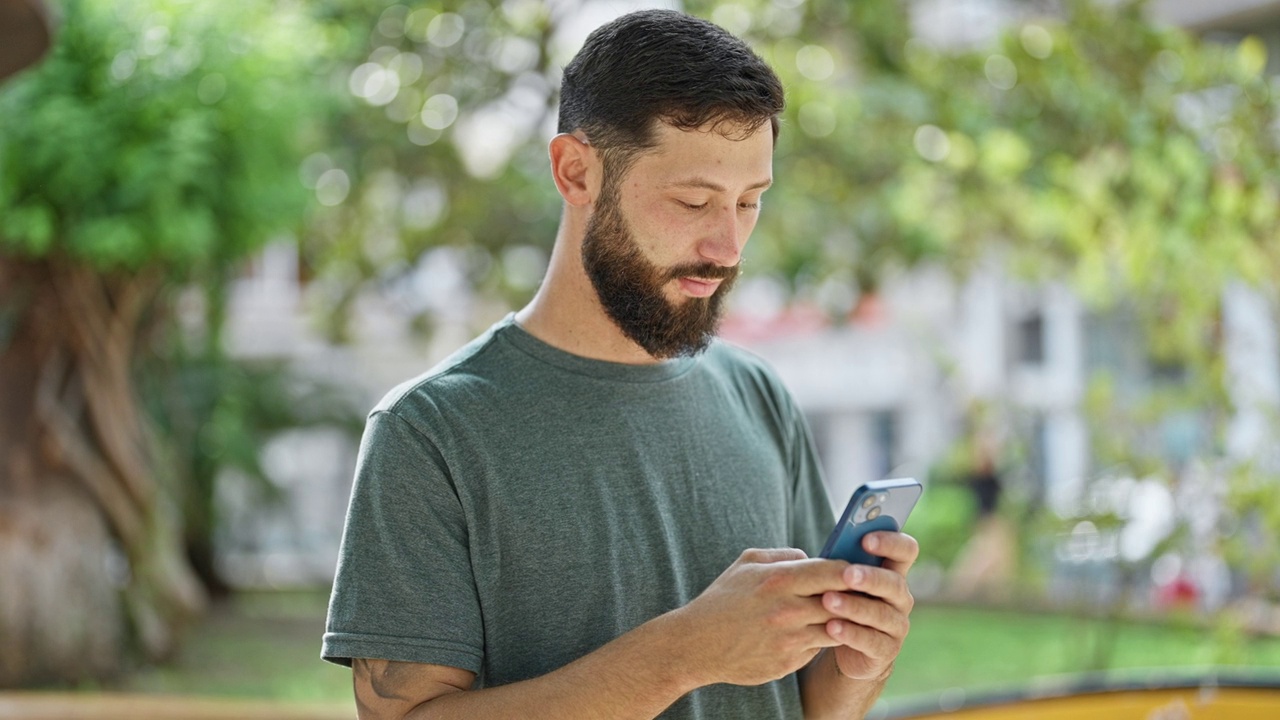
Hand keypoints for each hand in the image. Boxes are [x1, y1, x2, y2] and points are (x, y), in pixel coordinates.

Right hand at [669, 548, 849, 686]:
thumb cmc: (723, 599)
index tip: (860, 570)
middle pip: (844, 601)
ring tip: (847, 613)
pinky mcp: (789, 663)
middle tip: (864, 592)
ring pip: (837, 628)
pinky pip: (818, 648)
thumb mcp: (747, 563)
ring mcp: (790, 640)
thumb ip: (784, 555)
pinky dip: (821, 639)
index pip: (835, 571)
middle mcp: (789, 610)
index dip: (854, 570)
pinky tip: (817, 632)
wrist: (698, 644)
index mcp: (780, 580)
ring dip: (844, 621)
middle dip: (856, 596)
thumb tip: (812, 557)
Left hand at [819, 532, 918, 680]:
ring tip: (828, 601)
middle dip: (870, 578)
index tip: (866, 539)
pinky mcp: (887, 651)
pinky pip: (871, 641)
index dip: (891, 542)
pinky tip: (831, 627)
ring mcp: (897, 625)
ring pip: (880, 614)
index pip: (906, 550)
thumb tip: (833, 545)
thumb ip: (844, 561)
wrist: (844, 645)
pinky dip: (850, 634)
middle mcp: (901, 597)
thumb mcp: (843, 579)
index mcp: (893, 572)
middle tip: (847, 575)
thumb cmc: (843, 599)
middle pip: (893, 583)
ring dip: (854, 606)